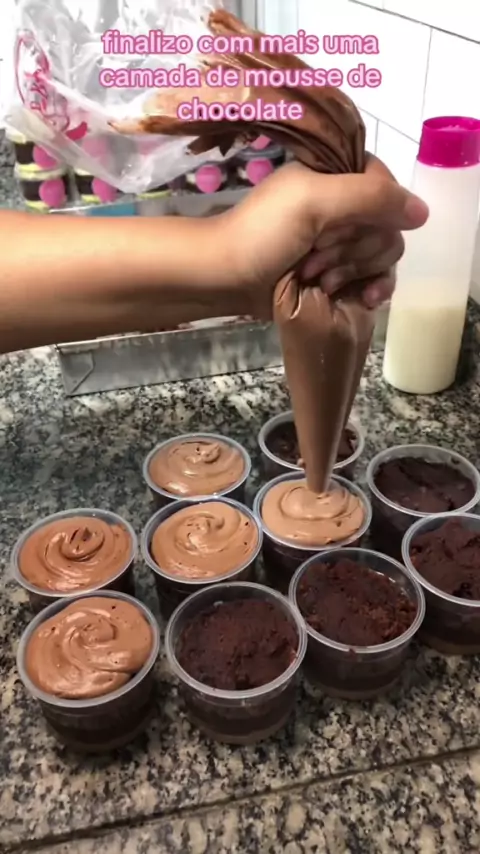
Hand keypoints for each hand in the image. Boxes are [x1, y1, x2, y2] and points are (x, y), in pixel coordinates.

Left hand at [219, 155, 428, 318]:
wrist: (226, 278)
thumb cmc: (263, 234)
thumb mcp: (314, 201)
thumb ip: (371, 197)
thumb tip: (423, 213)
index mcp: (337, 175)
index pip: (387, 188)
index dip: (374, 213)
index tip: (339, 228)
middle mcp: (344, 206)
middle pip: (388, 225)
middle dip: (356, 248)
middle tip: (317, 257)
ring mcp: (342, 242)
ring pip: (384, 254)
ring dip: (355, 270)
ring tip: (320, 281)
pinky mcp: (338, 273)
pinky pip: (376, 278)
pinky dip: (371, 289)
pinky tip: (365, 299)